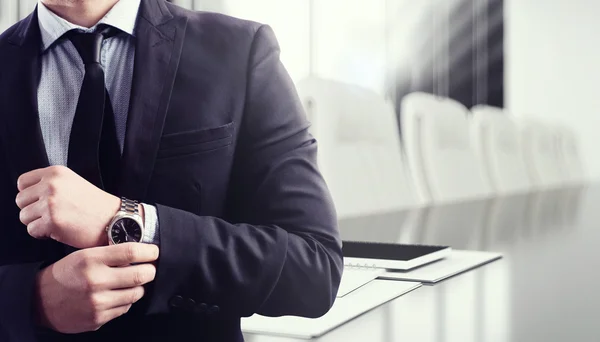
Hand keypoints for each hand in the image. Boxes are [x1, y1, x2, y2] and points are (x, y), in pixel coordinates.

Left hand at [15, 165, 120, 247]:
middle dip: (33, 210)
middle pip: (20, 201)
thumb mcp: (74, 183)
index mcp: (56, 173)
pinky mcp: (51, 221)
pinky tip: (59, 230)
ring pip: (24, 217)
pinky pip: (31, 230)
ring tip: (57, 222)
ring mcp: (50, 203)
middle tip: (52, 214)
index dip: (30, 195)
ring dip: (37, 223)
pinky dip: (43, 234)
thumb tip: (29, 194)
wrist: (114, 219)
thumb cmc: (96, 205)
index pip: (22, 182)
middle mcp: (51, 185)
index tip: (41, 201)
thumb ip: (51, 184)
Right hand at [35, 243, 158, 333]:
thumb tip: (140, 252)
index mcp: (91, 259)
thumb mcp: (83, 255)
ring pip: (136, 293)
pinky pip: (125, 308)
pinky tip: (116, 295)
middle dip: (150, 271)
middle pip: (141, 275)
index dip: (149, 252)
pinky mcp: (98, 318)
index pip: (131, 252)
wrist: (39, 302)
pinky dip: (126, 301)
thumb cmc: (65, 274)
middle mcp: (95, 280)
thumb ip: (109, 253)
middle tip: (149, 268)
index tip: (154, 252)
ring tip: (130, 282)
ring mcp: (97, 302)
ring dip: (138, 287)